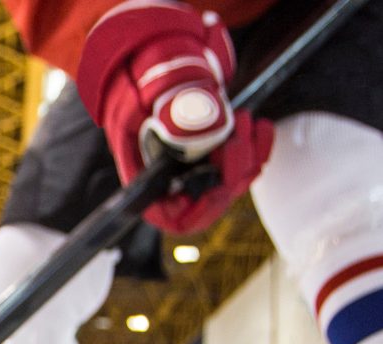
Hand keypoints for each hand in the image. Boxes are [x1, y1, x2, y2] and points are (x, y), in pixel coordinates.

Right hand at [77, 0, 273, 232]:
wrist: (147, 71)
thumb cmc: (139, 85)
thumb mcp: (149, 92)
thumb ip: (176, 108)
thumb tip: (213, 125)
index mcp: (146, 180)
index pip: (172, 216)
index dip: (199, 211)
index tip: (219, 188)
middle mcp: (171, 182)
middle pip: (208, 200)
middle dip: (233, 172)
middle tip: (240, 134)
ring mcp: (194, 170)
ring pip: (230, 183)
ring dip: (249, 156)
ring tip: (249, 121)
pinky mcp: (213, 156)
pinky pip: (243, 165)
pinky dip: (258, 148)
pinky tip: (261, 126)